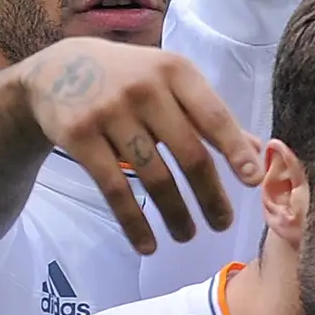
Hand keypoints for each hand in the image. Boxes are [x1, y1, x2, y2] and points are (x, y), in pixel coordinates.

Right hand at [19, 38, 264, 254]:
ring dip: (175, 213)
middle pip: (188, 153)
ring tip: (188, 235)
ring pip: (153, 176)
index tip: (252, 182)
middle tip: (223, 224)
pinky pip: (113, 188)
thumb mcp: (171, 81)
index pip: (214, 117)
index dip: (235, 151)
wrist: (56, 70)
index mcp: (176, 72)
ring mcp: (109, 112)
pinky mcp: (79, 136)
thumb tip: (258, 151)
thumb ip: (209, 114)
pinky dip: (133, 221)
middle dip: (210, 195)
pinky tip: (147, 244)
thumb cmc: (131, 77)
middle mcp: (145, 89)